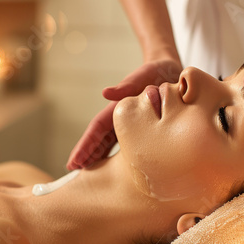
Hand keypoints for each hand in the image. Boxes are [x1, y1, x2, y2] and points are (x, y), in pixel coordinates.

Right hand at [67, 58, 182, 169]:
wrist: (170, 70)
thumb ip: (127, 85)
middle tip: (73, 171)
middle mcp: (121, 118)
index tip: (74, 161)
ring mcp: (131, 125)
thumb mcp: (143, 76)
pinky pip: (130, 146)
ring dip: (100, 158)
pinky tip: (119, 170)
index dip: (86, 146)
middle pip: (100, 140)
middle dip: (86, 155)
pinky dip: (122, 158)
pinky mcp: (144, 129)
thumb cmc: (155, 72)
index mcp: (118, 108)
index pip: (97, 129)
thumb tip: (105, 93)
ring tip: (88, 173)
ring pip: (112, 145)